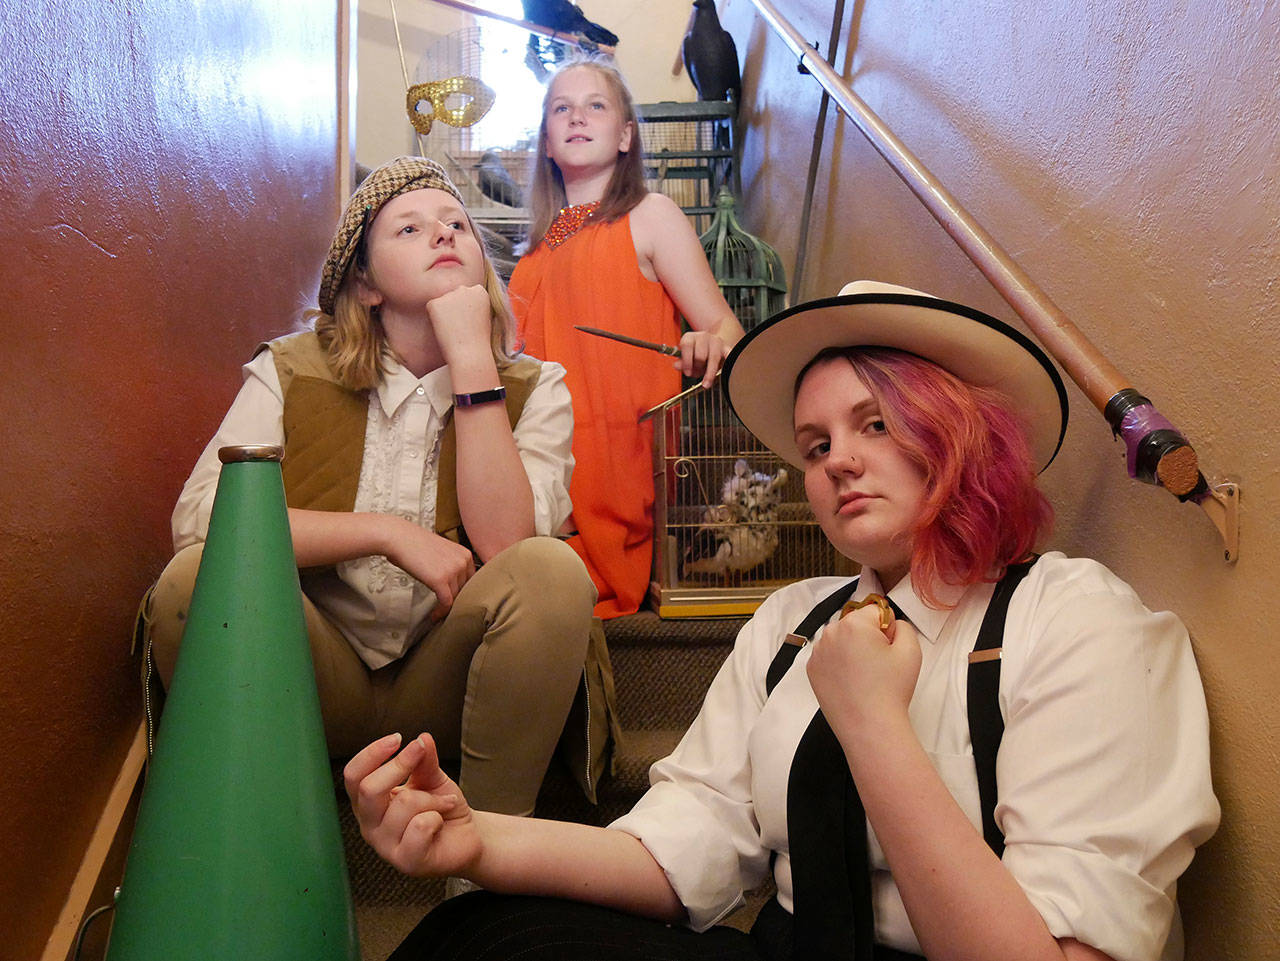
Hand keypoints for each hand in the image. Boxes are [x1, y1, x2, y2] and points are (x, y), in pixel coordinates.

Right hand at [344, 732, 481, 877]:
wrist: (466, 837)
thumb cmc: (441, 807)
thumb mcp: (432, 777)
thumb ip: (423, 759)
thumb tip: (423, 738)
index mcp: (367, 803)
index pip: (353, 776)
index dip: (372, 753)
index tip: (399, 738)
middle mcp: (369, 825)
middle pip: (368, 789)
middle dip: (400, 766)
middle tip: (421, 756)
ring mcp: (385, 846)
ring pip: (404, 804)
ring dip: (432, 797)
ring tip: (443, 803)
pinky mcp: (406, 861)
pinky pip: (420, 826)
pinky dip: (437, 817)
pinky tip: (440, 822)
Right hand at [383, 520, 475, 617]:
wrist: (399, 538)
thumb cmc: (414, 544)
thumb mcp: (442, 552)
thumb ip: (451, 566)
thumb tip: (451, 586)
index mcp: (465, 554)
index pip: (471, 581)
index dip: (462, 592)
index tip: (454, 600)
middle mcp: (463, 561)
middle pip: (465, 590)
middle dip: (455, 601)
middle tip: (446, 610)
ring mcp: (453, 570)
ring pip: (456, 598)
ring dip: (447, 608)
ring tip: (439, 614)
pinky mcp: (441, 580)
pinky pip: (446, 602)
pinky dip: (440, 612)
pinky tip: (434, 616)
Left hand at [426, 284, 494, 368]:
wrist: (470, 353)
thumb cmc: (478, 341)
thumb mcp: (485, 317)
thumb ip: (474, 305)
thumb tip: (460, 303)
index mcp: (479, 291)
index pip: (467, 294)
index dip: (467, 309)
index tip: (470, 321)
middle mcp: (464, 289)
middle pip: (454, 296)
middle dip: (454, 308)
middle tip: (461, 327)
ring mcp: (449, 295)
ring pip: (442, 303)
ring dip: (444, 314)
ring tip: (454, 330)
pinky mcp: (435, 303)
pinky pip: (431, 308)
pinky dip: (434, 318)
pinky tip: (445, 329)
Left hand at [674, 329, 728, 387]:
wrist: (713, 343)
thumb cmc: (697, 353)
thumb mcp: (687, 356)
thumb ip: (682, 363)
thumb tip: (677, 366)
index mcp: (690, 337)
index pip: (687, 345)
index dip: (686, 361)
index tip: (687, 373)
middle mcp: (703, 336)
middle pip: (700, 355)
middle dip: (698, 367)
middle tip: (698, 372)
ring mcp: (716, 341)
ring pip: (714, 358)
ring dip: (709, 373)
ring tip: (706, 383)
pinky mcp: (727, 347)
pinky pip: (729, 356)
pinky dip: (727, 363)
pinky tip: (726, 371)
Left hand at [807, 602, 922, 737]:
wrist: (870, 727)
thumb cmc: (890, 690)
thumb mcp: (911, 650)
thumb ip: (904, 626)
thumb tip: (892, 623)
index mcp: (853, 624)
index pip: (875, 612)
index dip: (887, 629)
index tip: (889, 650)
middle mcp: (830, 634)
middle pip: (855, 624)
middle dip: (868, 638)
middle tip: (878, 665)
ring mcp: (817, 652)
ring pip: (841, 640)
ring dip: (852, 650)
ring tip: (865, 676)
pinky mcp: (811, 670)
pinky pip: (829, 656)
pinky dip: (839, 664)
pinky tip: (851, 682)